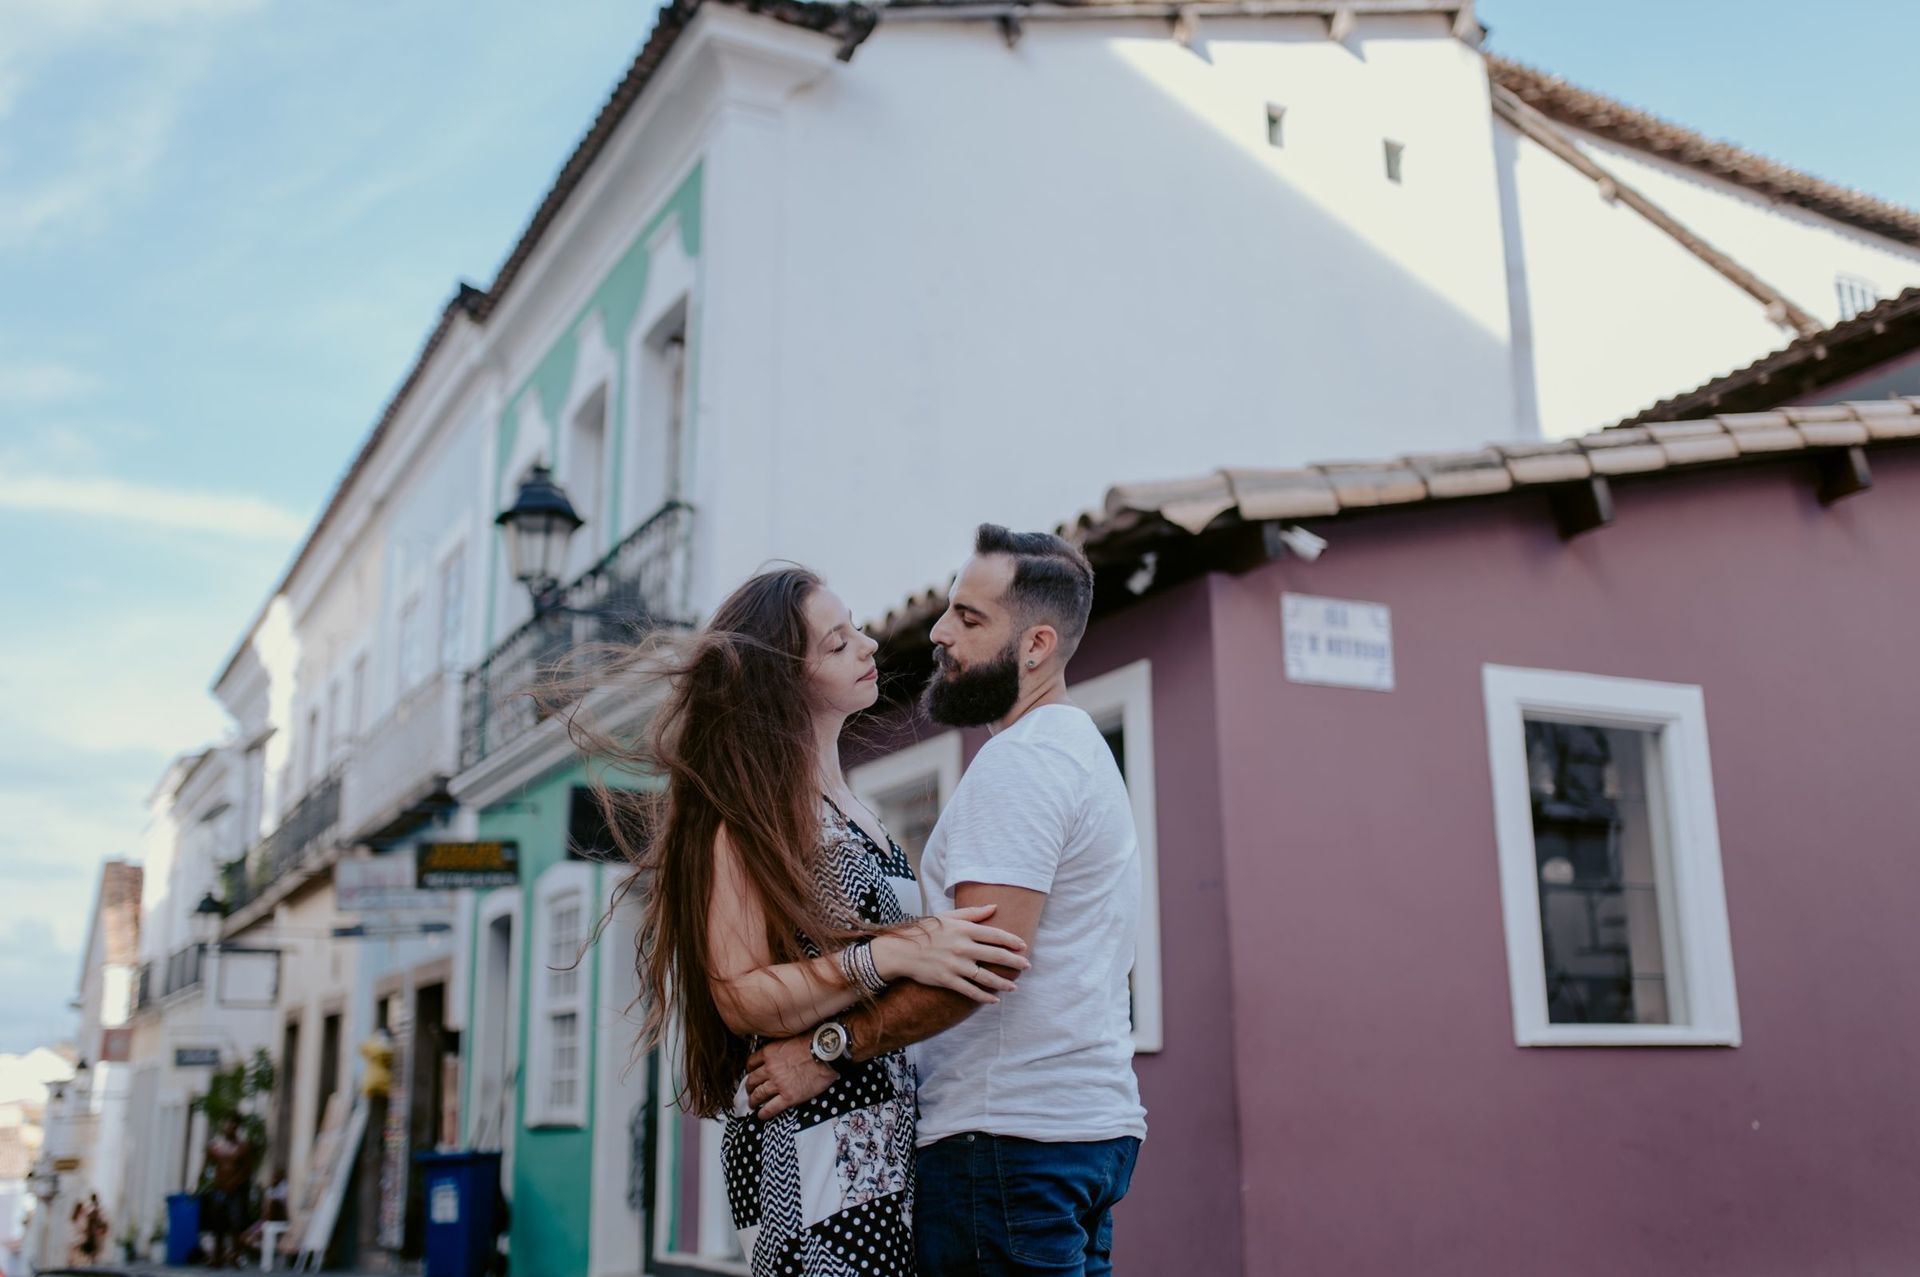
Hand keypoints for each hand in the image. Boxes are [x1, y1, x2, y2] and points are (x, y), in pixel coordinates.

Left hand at [745, 1036, 835, 1120]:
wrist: (826, 1054)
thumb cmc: (814, 1044)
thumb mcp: (791, 1038)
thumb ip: (781, 1046)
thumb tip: (782, 1051)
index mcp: (770, 1053)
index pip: (752, 1062)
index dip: (750, 1069)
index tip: (750, 1072)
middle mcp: (770, 1069)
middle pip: (752, 1080)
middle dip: (749, 1087)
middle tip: (749, 1090)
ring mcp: (778, 1084)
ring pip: (759, 1095)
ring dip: (754, 1101)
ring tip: (753, 1104)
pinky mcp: (788, 1097)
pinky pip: (771, 1108)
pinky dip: (764, 1113)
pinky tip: (761, 1115)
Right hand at [872, 904, 1029, 1001]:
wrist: (901, 950)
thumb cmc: (925, 931)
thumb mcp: (948, 916)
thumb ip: (972, 913)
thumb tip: (994, 906)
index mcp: (963, 929)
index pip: (995, 935)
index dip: (1012, 941)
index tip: (1023, 946)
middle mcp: (962, 947)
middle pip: (996, 955)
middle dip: (1014, 962)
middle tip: (1027, 966)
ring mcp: (955, 965)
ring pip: (986, 976)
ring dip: (1003, 983)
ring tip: (1014, 987)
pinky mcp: (947, 980)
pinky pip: (970, 991)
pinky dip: (984, 997)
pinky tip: (994, 1000)